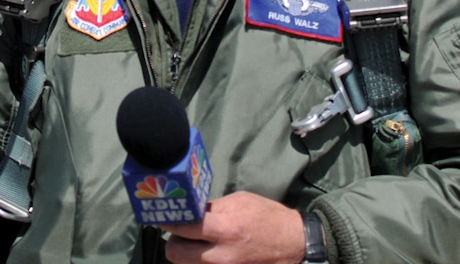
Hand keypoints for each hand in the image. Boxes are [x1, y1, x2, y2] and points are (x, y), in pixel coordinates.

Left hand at [163, 191, 305, 263]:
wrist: (294, 244)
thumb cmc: (268, 218)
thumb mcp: (240, 202)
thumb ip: (213, 208)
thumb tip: (191, 211)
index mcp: (225, 229)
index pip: (183, 228)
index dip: (170, 221)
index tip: (165, 215)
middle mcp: (221, 255)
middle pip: (175, 254)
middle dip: (174, 241)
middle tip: (180, 232)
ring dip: (186, 253)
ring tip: (196, 242)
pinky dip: (201, 261)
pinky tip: (208, 251)